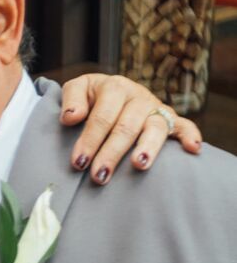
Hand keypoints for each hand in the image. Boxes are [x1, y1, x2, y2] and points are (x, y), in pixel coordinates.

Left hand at [60, 74, 201, 181]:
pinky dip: (190, 135)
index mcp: (115, 87)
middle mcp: (138, 97)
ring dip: (148, 147)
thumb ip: (72, 98)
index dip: (90, 139)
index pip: (102, 116)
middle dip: (112, 152)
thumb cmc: (92, 97)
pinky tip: (193, 150)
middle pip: (127, 126)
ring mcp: (156, 109)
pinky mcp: (171, 120)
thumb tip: (71, 117)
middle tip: (99, 175)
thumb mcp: (79, 89)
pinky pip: (185, 126)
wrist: (112, 92)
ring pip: (155, 127)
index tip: (79, 162)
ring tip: (139, 165)